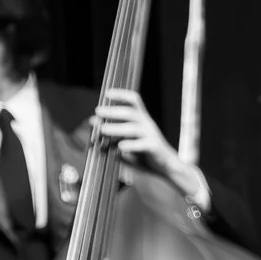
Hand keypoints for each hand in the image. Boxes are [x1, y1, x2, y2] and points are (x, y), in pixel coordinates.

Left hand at [96, 87, 202, 204]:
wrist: (168, 167)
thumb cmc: (145, 152)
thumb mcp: (128, 138)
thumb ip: (112, 131)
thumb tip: (92, 122)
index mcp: (142, 119)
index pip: (134, 100)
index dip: (121, 94)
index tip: (107, 93)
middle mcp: (147, 124)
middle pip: (130, 113)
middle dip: (113, 111)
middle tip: (98, 111)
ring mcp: (152, 135)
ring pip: (134, 128)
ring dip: (116, 128)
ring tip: (102, 130)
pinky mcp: (155, 148)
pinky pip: (143, 145)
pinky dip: (131, 145)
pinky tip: (120, 147)